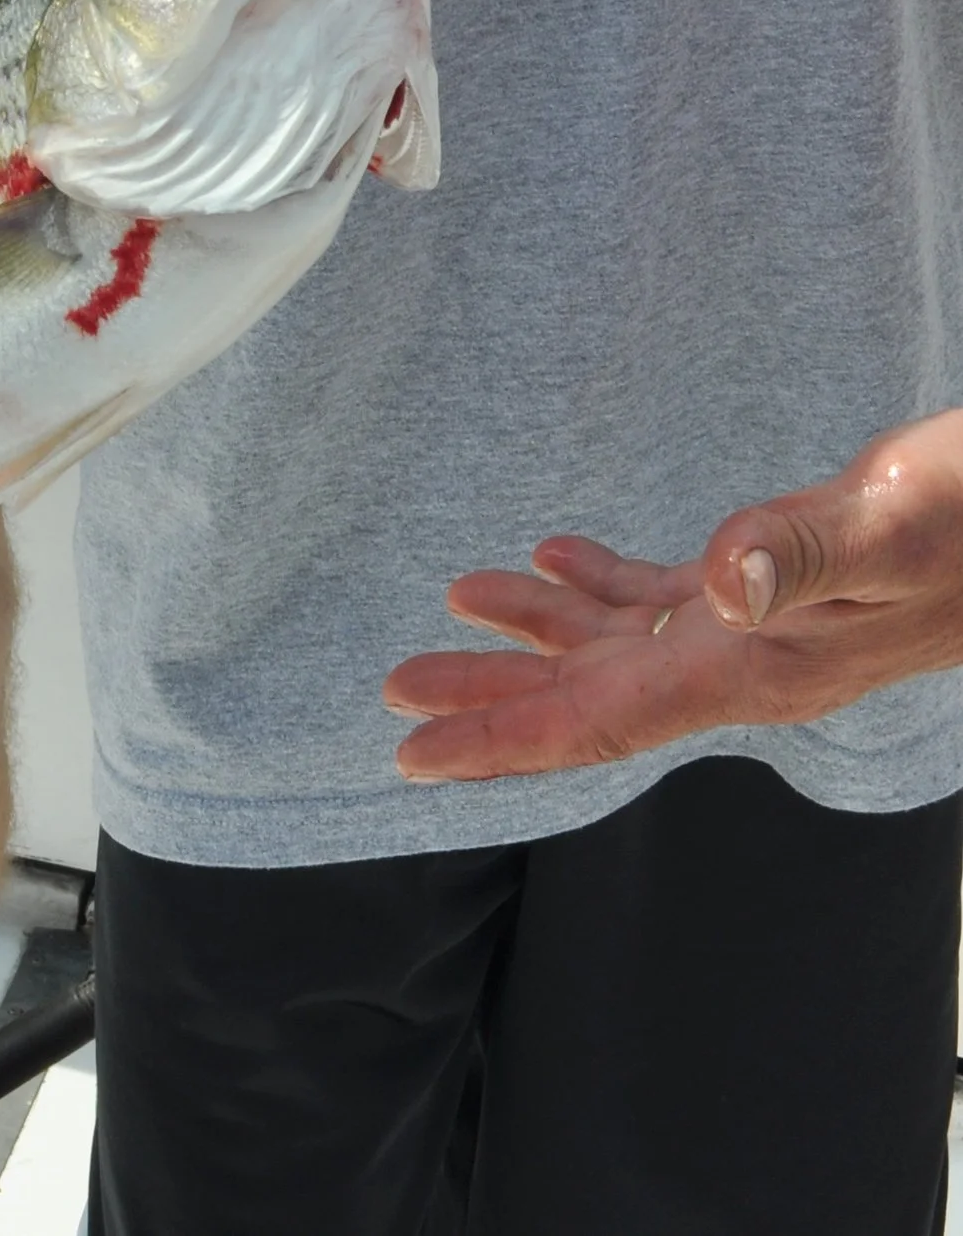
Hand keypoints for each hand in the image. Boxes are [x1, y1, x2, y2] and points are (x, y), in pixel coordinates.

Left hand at [383, 408, 962, 782]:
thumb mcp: (886, 525)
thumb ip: (801, 555)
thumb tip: (715, 581)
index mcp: (752, 666)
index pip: (601, 719)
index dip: (503, 737)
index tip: (414, 756)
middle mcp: (745, 662)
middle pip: (590, 694)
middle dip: (492, 692)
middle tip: (395, 690)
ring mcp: (762, 629)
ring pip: (619, 644)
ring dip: (537, 629)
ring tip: (455, 599)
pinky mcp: (774, 586)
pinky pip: (665, 600)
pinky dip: (603, 581)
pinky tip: (557, 555)